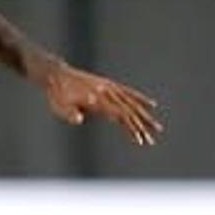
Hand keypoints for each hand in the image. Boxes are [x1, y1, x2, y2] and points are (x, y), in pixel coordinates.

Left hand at [39, 62, 160, 145]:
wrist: (56, 75)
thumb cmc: (57, 94)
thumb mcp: (59, 106)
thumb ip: (69, 113)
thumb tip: (80, 118)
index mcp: (98, 99)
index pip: (120, 114)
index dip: (130, 127)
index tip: (139, 139)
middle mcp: (107, 92)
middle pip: (129, 110)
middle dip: (142, 126)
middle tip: (152, 139)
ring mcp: (109, 88)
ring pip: (132, 104)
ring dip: (145, 117)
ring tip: (157, 128)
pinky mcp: (109, 86)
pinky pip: (128, 93)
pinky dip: (140, 99)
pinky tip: (151, 105)